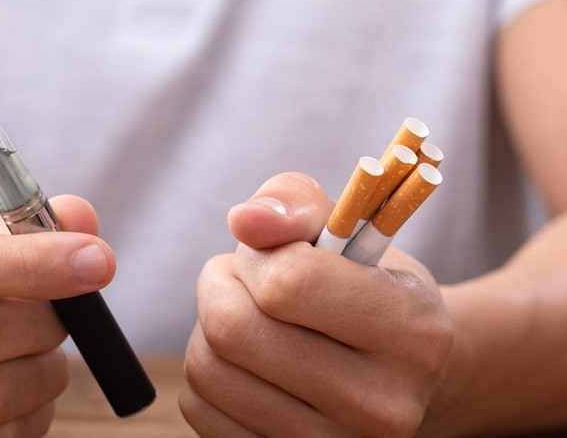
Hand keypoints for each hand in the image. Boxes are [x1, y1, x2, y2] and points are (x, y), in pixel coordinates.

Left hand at [180, 173, 453, 436]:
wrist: (398, 378)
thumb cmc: (365, 290)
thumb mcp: (350, 229)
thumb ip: (295, 202)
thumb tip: (244, 220)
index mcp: (412, 332)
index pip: (287, 282)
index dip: (259, 255)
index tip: (271, 254)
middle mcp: (382, 405)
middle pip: (233, 330)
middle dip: (221, 287)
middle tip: (244, 281)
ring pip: (207, 371)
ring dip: (209, 329)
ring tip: (249, 319)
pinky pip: (199, 409)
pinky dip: (208, 374)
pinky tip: (245, 363)